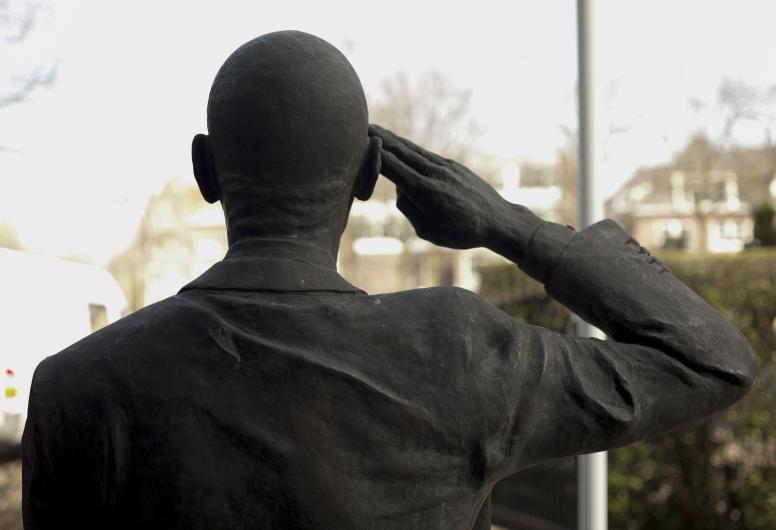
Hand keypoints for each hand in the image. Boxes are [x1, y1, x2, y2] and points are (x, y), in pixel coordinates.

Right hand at [369, 124, 511, 249]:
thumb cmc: (461, 232)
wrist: (498, 221)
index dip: (373, 154)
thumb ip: (408, 207)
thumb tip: (399, 187)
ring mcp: (444, 166)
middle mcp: (433, 173)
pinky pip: (425, 154)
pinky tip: (401, 143)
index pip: (391, 167)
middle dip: (379, 138)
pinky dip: (410, 147)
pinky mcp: (453, 165)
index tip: (357, 142)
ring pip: (413, 150)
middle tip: (360, 125)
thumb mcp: (427, 230)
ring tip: (376, 128)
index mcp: (424, 191)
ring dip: (393, 139)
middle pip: (400, 152)